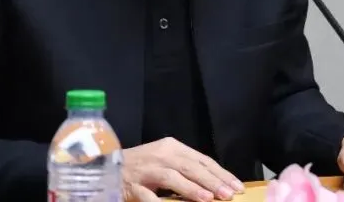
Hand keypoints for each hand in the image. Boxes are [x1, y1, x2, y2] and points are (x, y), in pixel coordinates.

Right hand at [122, 137, 244, 201]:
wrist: (106, 165)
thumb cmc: (142, 165)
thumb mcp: (166, 160)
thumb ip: (186, 168)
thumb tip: (213, 184)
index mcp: (172, 147)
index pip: (202, 160)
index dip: (220, 173)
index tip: (237, 186)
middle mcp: (161, 155)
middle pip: (191, 167)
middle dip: (212, 181)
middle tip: (229, 193)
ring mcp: (147, 170)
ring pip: (174, 177)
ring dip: (192, 188)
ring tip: (209, 198)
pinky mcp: (134, 185)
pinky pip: (148, 196)